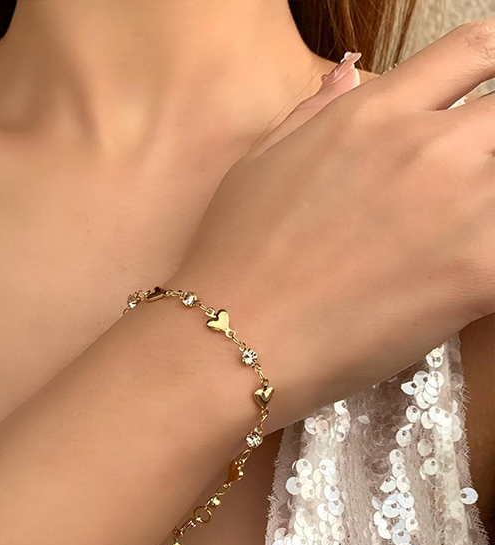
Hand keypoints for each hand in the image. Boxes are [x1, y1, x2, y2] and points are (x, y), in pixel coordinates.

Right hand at [176, 21, 494, 430]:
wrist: (231, 338)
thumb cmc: (232, 259)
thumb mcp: (258, 167)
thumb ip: (312, 114)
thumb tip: (349, 75)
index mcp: (373, 115)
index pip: (473, 50)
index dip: (493, 62)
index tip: (488, 91)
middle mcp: (426, 148)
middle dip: (486, 146)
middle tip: (452, 193)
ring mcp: (460, 209)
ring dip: (483, 211)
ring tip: (443, 242)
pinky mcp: (478, 274)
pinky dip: (486, 268)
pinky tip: (456, 283)